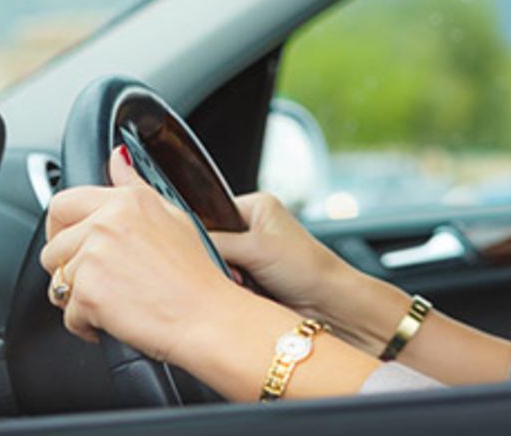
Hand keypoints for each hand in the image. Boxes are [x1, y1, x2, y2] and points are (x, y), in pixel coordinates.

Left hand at [39, 145, 245, 364]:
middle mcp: (108, 223)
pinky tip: (118, 318)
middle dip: (70, 268)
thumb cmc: (198, 277)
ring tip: (117, 301)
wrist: (209, 318)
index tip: (75, 245)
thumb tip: (118, 158)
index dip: (63, 229)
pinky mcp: (87, 293)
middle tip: (101, 280)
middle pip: (54, 247)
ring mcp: (95, 257)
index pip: (64, 203)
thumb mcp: (175, 217)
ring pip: (58, 282)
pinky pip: (67, 314)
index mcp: (128, 201)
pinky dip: (87, 324)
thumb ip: (136, 185)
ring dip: (80, 298)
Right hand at [208, 191, 348, 314]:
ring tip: (244, 283)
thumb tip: (182, 245)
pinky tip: (245, 294)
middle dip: (218, 261)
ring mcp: (250, 254)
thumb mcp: (256, 248)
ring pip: (216, 266)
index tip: (205, 251)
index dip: (203, 235)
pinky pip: (224, 283)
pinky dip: (231, 291)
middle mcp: (252, 227)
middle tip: (234, 271)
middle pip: (211, 243)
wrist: (327, 304)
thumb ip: (215, 242)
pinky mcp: (250, 278)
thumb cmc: (307, 268)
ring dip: (225, 278)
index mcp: (255, 206)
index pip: (210, 214)